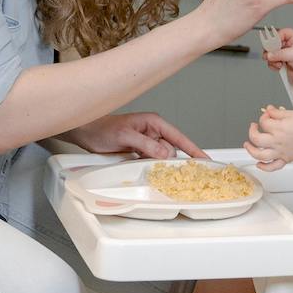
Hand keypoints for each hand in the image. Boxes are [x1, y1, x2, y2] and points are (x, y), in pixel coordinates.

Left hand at [66, 112, 205, 159]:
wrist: (86, 132)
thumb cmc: (103, 129)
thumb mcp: (126, 136)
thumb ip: (146, 145)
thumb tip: (166, 154)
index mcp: (154, 122)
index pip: (179, 137)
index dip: (193, 149)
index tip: (206, 160)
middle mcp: (153, 132)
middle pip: (171, 151)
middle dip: (169, 161)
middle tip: (159, 169)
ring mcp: (146, 142)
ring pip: (161, 158)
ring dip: (157, 165)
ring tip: (146, 167)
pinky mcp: (139, 151)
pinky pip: (151, 161)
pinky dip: (150, 167)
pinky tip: (145, 170)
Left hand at [244, 106, 292, 170]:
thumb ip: (278, 112)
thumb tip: (269, 109)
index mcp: (279, 128)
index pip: (264, 121)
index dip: (264, 116)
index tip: (267, 115)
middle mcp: (276, 141)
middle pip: (256, 138)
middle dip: (252, 131)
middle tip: (253, 127)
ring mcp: (279, 152)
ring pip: (259, 154)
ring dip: (250, 150)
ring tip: (247, 145)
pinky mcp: (284, 159)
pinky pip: (272, 166)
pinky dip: (264, 167)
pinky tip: (258, 164)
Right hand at [261, 27, 292, 80]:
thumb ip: (280, 54)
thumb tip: (269, 54)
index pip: (282, 33)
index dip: (276, 38)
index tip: (271, 45)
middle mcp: (290, 44)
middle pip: (274, 42)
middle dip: (271, 50)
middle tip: (270, 54)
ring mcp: (285, 53)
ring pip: (272, 52)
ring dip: (272, 59)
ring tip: (279, 64)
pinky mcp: (282, 61)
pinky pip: (272, 61)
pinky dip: (273, 65)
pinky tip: (280, 67)